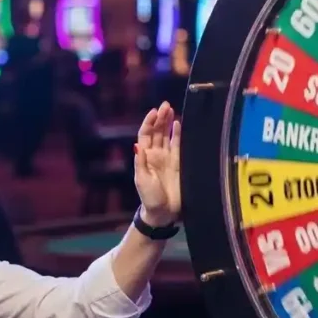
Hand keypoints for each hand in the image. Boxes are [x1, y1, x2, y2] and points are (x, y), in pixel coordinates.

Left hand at [134, 101, 180, 226]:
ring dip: (168, 122)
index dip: (149, 122)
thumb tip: (138, 145)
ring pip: (167, 135)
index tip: (154, 111)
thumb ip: (140, 163)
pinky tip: (179, 124)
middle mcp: (156, 154)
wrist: (163, 212)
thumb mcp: (142, 180)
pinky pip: (178, 145)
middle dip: (160, 118)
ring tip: (171, 109)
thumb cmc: (149, 197)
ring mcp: (167, 158)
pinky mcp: (179, 163)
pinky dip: (178, 134)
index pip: (146, 134)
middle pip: (157, 131)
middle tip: (166, 105)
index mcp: (145, 157)